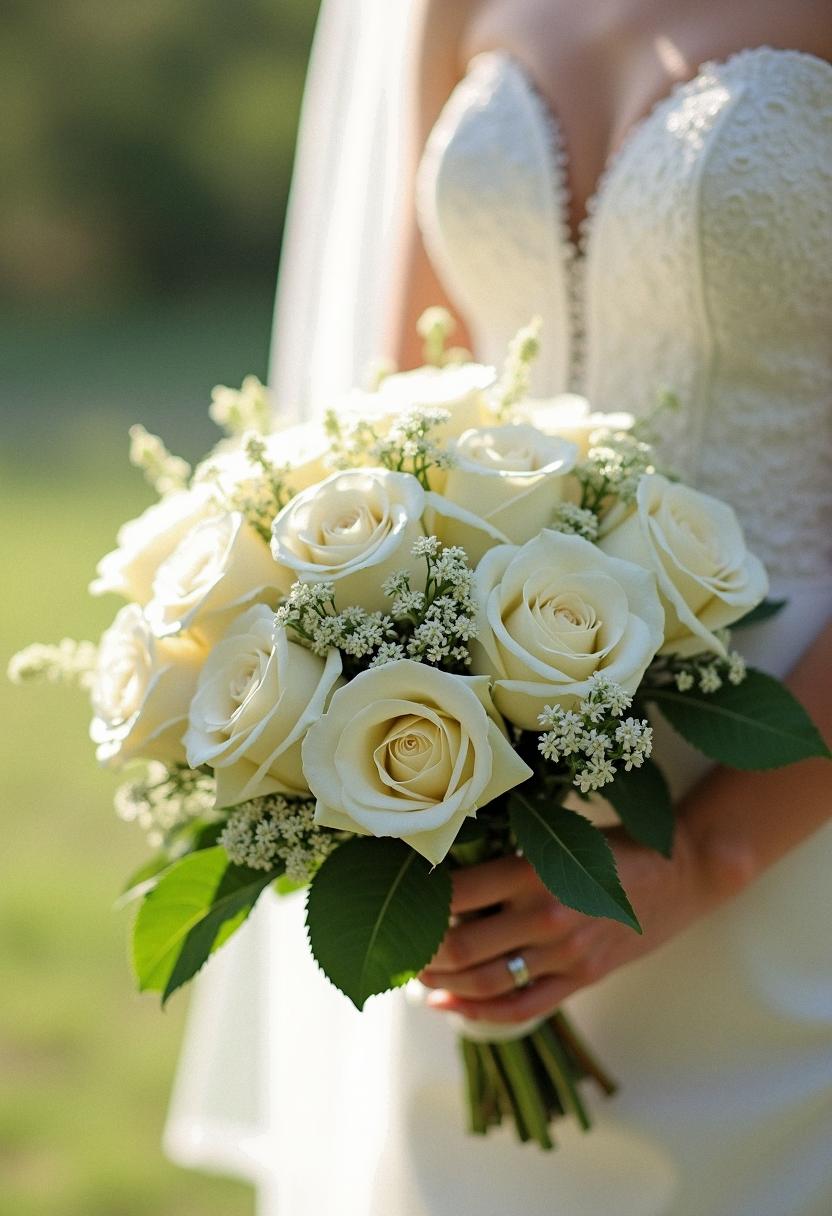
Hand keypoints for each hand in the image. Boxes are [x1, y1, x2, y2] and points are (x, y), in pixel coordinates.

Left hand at [419, 824, 717, 1023]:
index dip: (418, 899)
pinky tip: (446, 1005)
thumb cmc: (612, 845)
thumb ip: (509, 861)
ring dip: (440, 981)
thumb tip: (444, 877)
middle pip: (461, 945)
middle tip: (396, 943)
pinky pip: (519, 1007)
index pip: (456, 892)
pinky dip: (476, 1012)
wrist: (681, 871)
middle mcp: (546, 915)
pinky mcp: (581, 979)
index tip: (395, 896)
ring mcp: (565, 954)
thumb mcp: (558, 837)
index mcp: (536, 870)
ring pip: (484, 981)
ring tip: (413, 973)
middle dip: (419, 950)